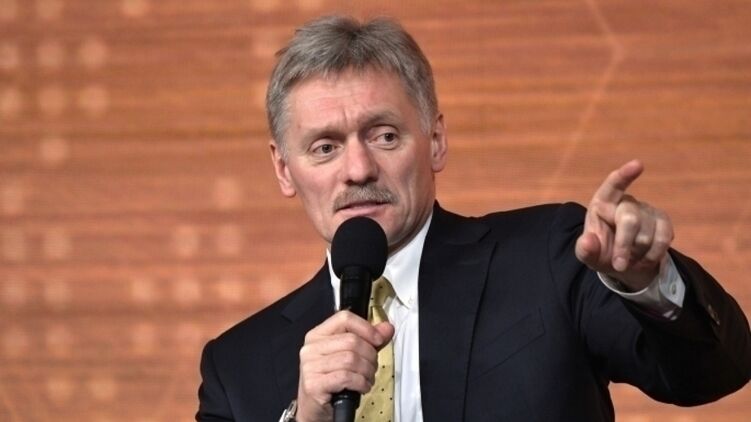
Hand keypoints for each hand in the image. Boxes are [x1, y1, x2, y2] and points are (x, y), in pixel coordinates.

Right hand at [296, 311, 393, 421]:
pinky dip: (361, 383)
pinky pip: (346, 377)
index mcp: (317, 335)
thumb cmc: (331, 381)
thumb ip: (368, 341)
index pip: (344, 318)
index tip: (378, 339)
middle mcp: (311, 348)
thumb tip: (387, 328)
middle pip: (351, 340)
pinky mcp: (314, 384)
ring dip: (367, 371)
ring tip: (367, 378)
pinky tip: (361, 387)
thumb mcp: (349, 356)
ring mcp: (310, 366)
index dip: (366, 328)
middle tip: (372, 367)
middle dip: (370, 356)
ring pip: (351, 359)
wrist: (314, 409)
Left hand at [575, 160, 673, 290]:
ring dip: (638, 253)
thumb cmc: (601, 252)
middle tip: (619, 265)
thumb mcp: (588, 255)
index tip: (638, 165)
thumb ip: (585, 249)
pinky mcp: (663, 221)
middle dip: (624, 245)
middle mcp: (625, 202)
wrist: (623, 263)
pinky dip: (654, 254)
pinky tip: (645, 259)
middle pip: (630, 219)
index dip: (624, 175)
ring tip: (629, 258)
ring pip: (647, 234)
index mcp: (602, 204)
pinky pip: (665, 237)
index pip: (613, 185)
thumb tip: (587, 241)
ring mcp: (646, 210)